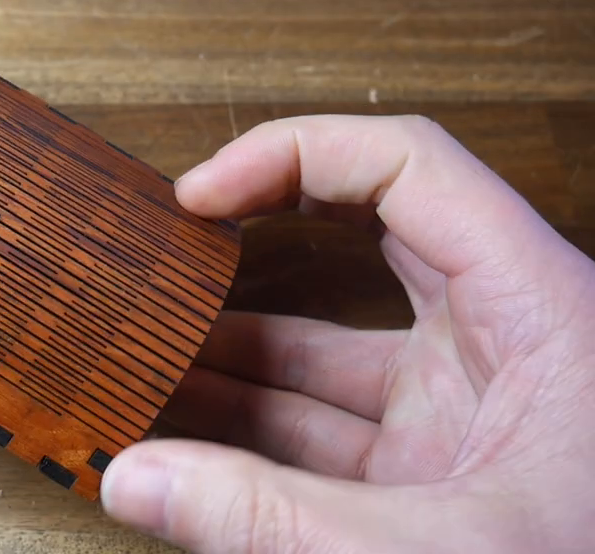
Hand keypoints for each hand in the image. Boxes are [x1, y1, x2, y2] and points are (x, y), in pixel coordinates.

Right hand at [100, 115, 594, 553]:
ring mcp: (458, 413)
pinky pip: (322, 432)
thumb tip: (135, 479)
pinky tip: (182, 443)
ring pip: (327, 353)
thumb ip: (273, 518)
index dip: (292, 156)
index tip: (200, 197)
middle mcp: (496, 345)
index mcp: (536, 312)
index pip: (406, 168)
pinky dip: (250, 437)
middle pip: (357, 242)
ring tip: (145, 361)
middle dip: (251, 246)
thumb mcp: (435, 553)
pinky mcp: (430, 474)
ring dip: (232, 360)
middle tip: (167, 252)